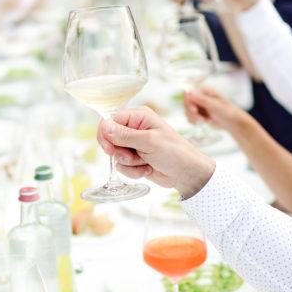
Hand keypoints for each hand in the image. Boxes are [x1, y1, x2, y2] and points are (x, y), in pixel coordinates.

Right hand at [97, 106, 214, 197]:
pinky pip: (122, 166)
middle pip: (110, 139)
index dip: (106, 135)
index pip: (109, 120)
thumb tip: (104, 126)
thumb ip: (124, 135)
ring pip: (116, 155)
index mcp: (139, 116)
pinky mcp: (135, 159)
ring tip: (146, 162)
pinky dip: (133, 171)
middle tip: (133, 157)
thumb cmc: (175, 153)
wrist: (187, 174)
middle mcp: (135, 128)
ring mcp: (135, 145)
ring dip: (129, 163)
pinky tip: (147, 169)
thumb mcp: (149, 142)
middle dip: (120, 152)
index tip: (109, 149)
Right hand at [183, 86, 245, 132]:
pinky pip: (190, 117)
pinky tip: (203, 122)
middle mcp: (199, 96)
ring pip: (187, 111)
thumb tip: (189, 92)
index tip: (194, 110)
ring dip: (194, 118)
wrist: (232, 122)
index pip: (188, 94)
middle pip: (186, 103)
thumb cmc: (227, 111)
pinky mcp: (198, 113)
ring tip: (204, 121)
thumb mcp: (214, 105)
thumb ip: (201, 99)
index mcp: (204, 90)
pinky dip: (194, 121)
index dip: (188, 103)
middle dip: (191, 113)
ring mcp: (198, 105)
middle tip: (201, 119)